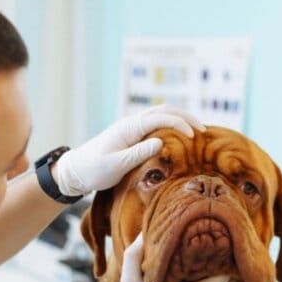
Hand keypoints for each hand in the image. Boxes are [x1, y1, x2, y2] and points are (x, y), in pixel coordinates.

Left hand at [53, 105, 204, 196]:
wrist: (77, 170)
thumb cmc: (94, 170)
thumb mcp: (116, 165)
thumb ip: (138, 153)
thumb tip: (161, 142)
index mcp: (129, 127)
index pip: (161, 118)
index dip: (180, 124)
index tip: (194, 137)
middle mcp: (132, 123)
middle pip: (165, 110)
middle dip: (186, 117)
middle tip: (204, 130)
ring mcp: (133, 128)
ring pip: (161, 115)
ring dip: (180, 119)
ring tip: (197, 131)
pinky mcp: (133, 136)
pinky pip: (157, 125)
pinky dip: (172, 126)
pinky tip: (181, 137)